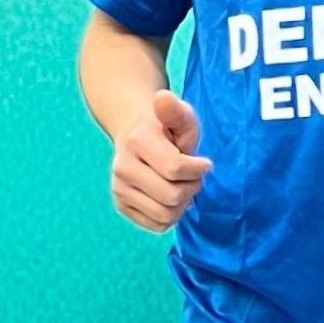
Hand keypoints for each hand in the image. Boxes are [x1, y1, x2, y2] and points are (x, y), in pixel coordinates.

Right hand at [110, 91, 210, 231]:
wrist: (136, 136)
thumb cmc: (166, 129)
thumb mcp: (179, 117)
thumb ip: (176, 111)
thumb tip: (163, 97)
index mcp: (137, 142)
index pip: (175, 169)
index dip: (197, 169)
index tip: (204, 162)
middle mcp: (122, 168)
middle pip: (172, 196)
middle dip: (192, 187)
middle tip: (193, 176)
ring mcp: (119, 189)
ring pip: (165, 214)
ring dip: (183, 203)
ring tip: (182, 185)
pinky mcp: (121, 205)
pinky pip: (157, 225)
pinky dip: (171, 215)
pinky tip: (170, 197)